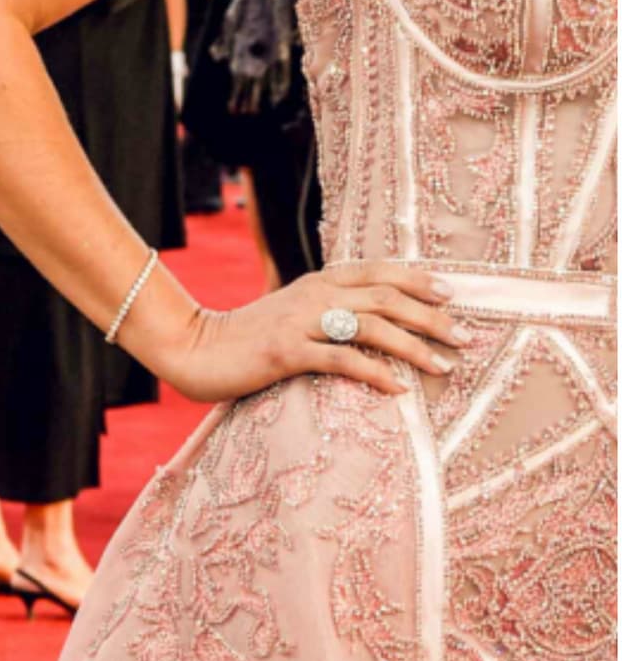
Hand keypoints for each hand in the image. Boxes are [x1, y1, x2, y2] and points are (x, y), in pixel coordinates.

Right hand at [159, 262, 467, 401]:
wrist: (193, 348)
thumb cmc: (244, 338)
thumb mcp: (289, 315)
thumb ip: (324, 312)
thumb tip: (368, 326)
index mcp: (317, 281)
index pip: (378, 272)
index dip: (419, 280)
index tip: (453, 296)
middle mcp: (313, 295)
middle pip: (387, 297)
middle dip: (433, 317)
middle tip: (466, 338)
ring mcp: (299, 321)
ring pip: (371, 326)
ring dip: (415, 346)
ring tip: (444, 366)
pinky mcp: (285, 352)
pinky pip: (341, 360)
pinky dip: (375, 373)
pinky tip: (397, 389)